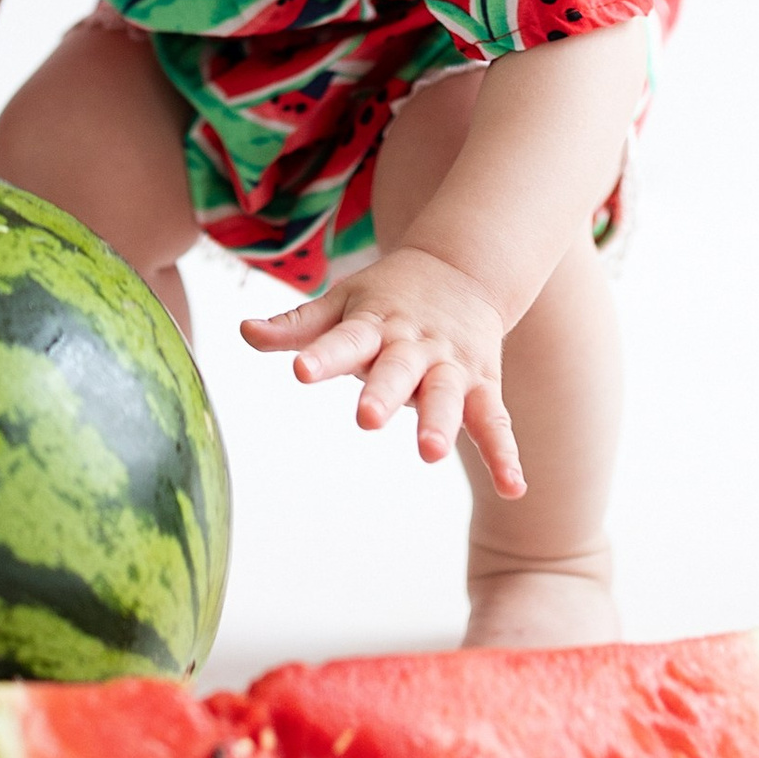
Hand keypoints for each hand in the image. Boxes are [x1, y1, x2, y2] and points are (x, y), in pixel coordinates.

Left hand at [241, 247, 524, 497]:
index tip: (300, 370)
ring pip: (446, 396)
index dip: (322, 356)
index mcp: (373, 326)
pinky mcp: (482, 386)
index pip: (343, 341)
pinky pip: (494, 423)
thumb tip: (244, 333)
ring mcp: (450, 367)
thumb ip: (297, 326)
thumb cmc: (389, 296)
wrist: (464, 268)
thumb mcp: (342, 303)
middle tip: (367, 419)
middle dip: (384, 394)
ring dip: (441, 423)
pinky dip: (505, 455)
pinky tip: (513, 489)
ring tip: (432, 453)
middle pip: (397, 371)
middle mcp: (412, 347)